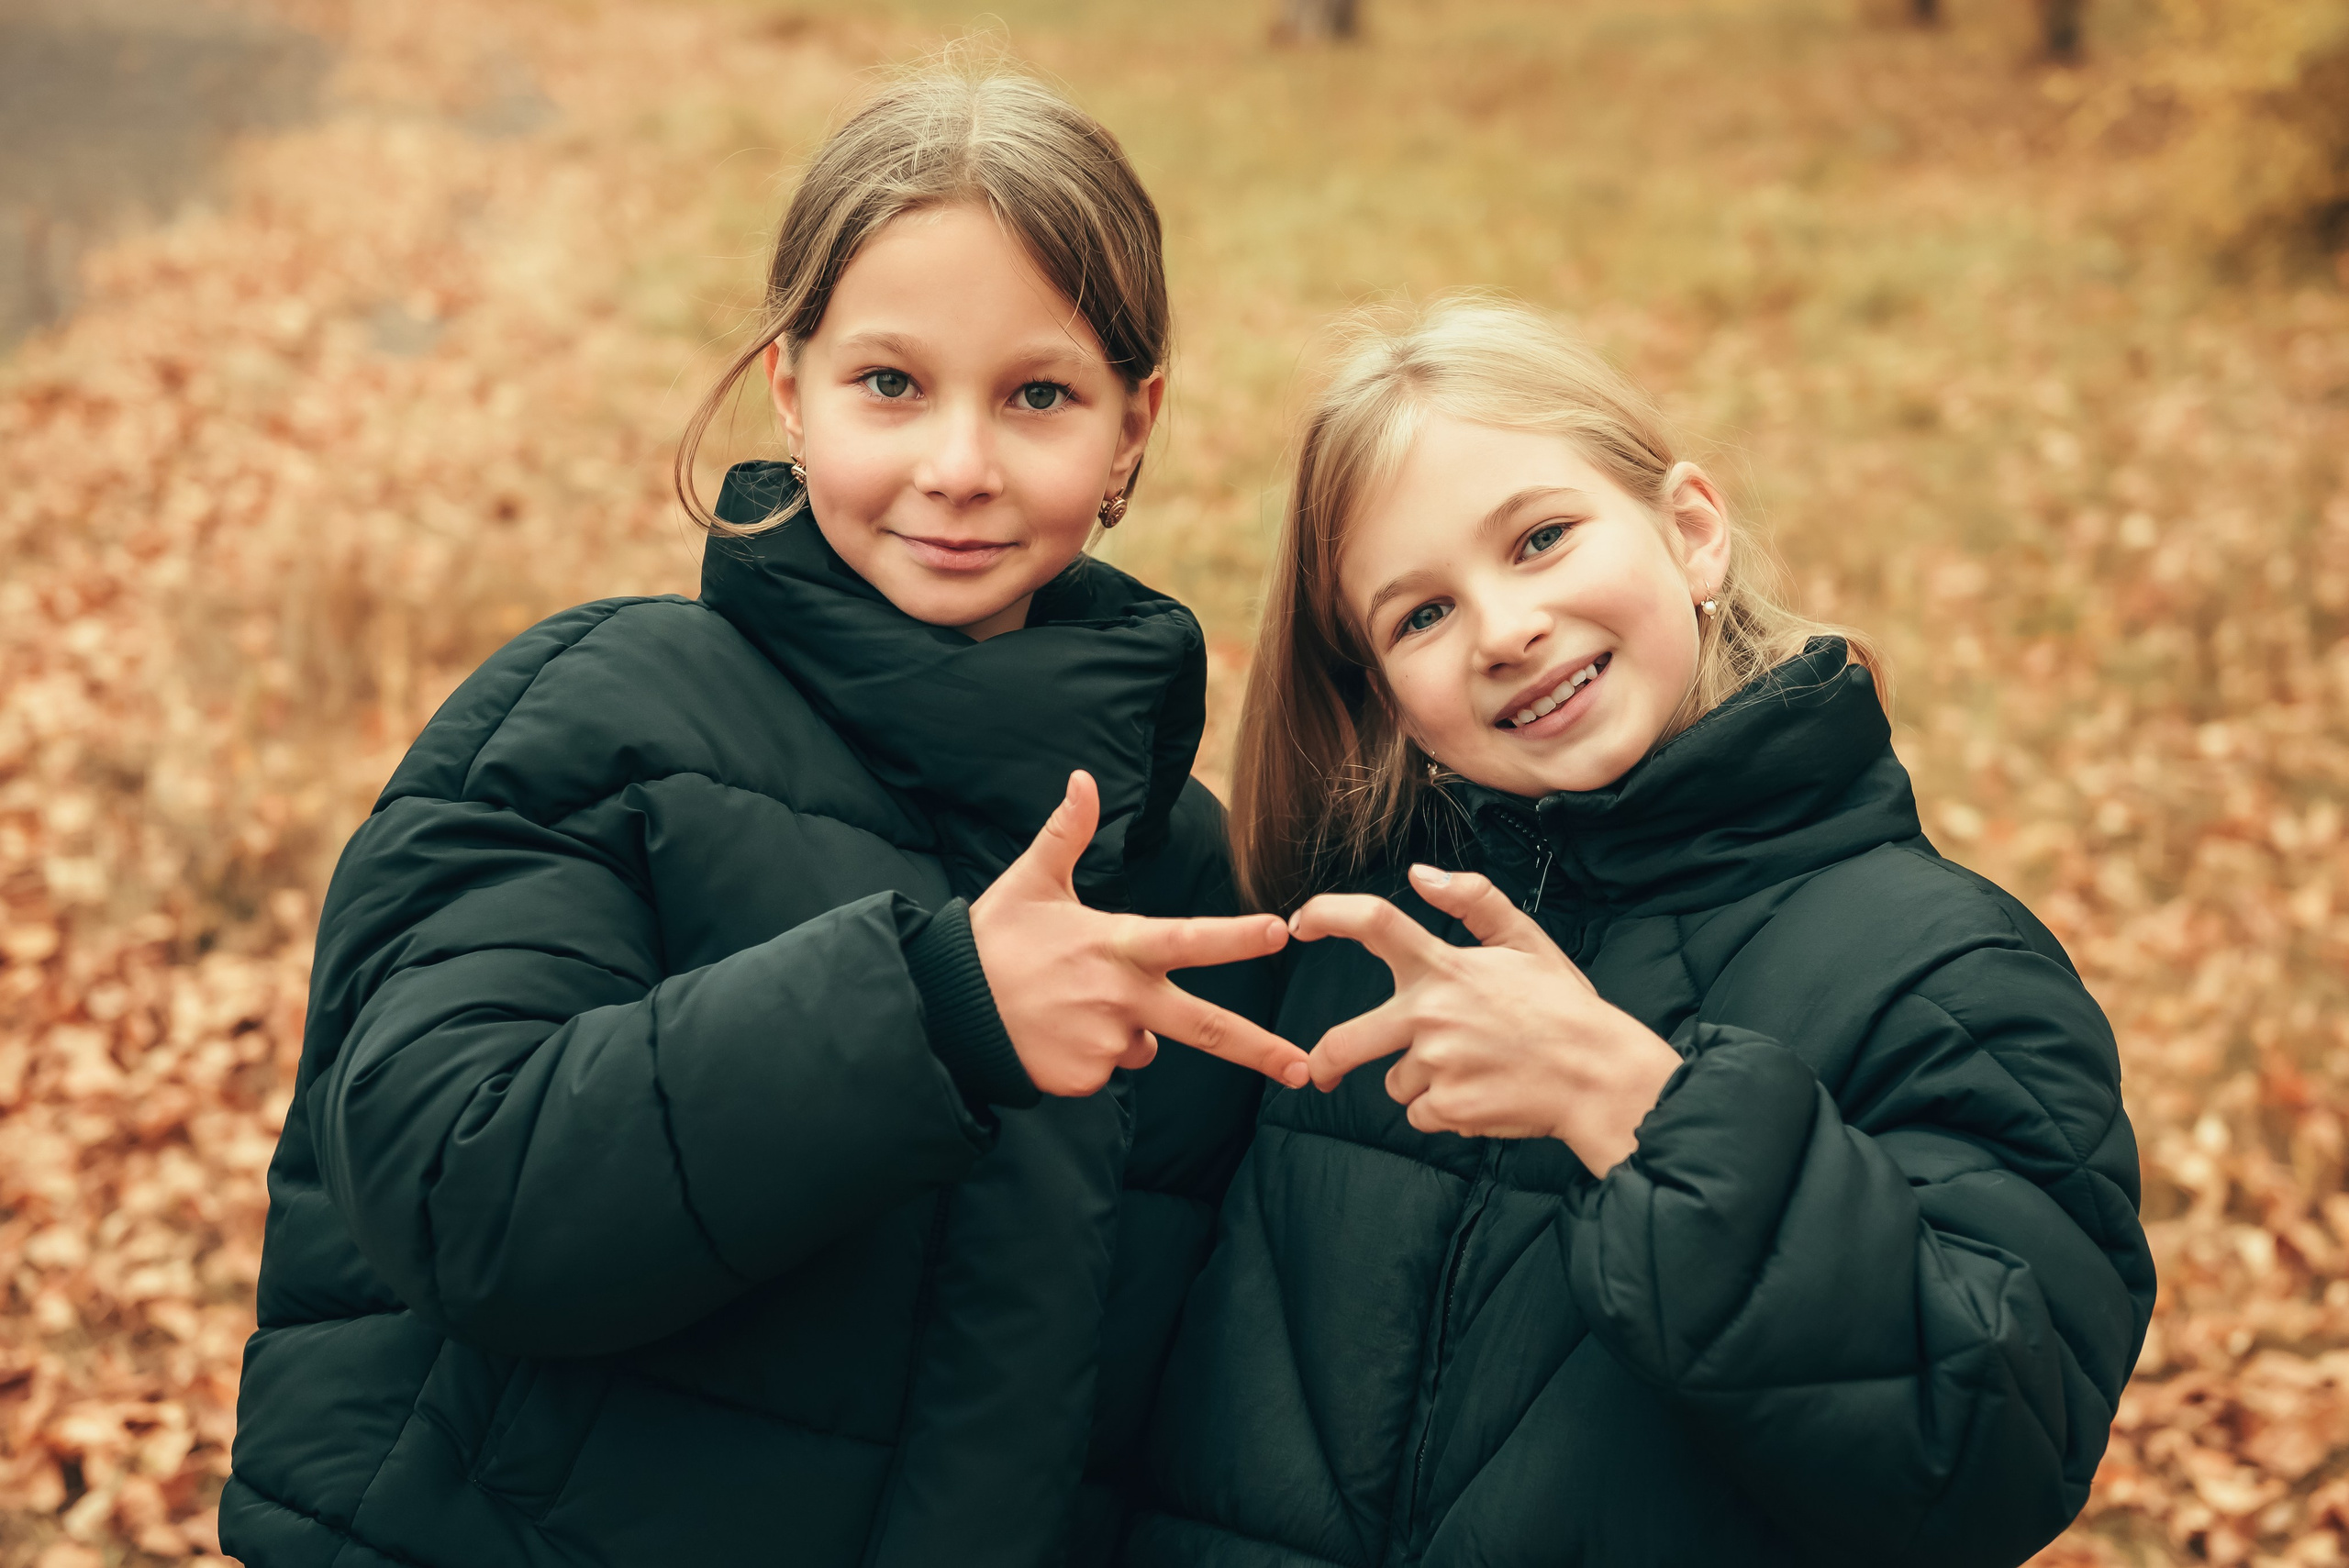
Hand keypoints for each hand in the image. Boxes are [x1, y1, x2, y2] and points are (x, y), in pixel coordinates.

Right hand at [969, 770, 1310, 1097]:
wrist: (943, 1010)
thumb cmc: (992, 941)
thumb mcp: (1030, 882)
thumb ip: (1066, 833)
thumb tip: (1083, 778)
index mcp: (1115, 944)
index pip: (1189, 938)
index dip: (1237, 936)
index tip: (1283, 931)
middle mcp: (1120, 998)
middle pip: (1206, 1028)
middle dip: (1262, 1051)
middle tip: (1305, 1070)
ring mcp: (1104, 1043)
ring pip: (1144, 1043)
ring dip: (1126, 1030)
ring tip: (1068, 1005)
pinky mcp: (1084, 1079)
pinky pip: (1109, 1067)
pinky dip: (1094, 1055)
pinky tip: (1054, 1034)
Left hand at [1290, 864, 1682, 1173]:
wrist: (1599, 1077)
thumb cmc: (1563, 1008)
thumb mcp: (1526, 941)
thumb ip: (1473, 900)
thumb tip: (1420, 874)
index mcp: (1445, 968)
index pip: (1374, 923)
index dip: (1328, 915)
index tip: (1299, 924)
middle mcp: (1430, 1015)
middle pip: (1344, 1042)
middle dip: (1325, 1062)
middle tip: (1322, 1071)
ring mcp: (1436, 1065)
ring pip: (1396, 1082)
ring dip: (1422, 1082)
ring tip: (1475, 1070)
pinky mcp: (1448, 1108)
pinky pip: (1422, 1114)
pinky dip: (1444, 1111)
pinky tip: (1482, 1095)